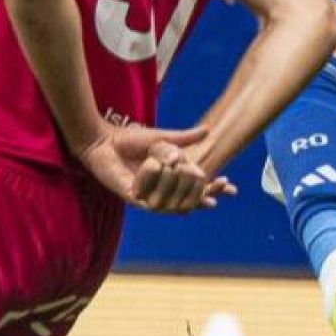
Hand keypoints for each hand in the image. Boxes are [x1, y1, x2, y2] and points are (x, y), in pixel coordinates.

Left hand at [76, 123, 235, 212]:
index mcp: (170, 181)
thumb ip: (184, 139)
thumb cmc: (130, 140)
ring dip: (175, 182)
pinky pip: (150, 197)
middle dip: (197, 188)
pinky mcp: (133, 199)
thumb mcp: (162, 139)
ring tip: (173, 163)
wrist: (104, 141)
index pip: (198, 192)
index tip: (231, 187)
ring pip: (173, 204)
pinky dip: (153, 178)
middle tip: (200, 172)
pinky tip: (152, 163)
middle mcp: (162, 193)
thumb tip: (208, 131)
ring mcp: (148, 198)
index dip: (215, 192)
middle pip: (190, 203)